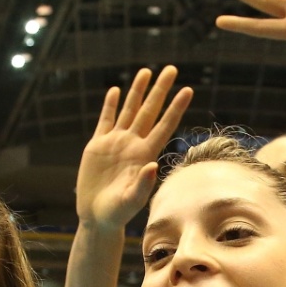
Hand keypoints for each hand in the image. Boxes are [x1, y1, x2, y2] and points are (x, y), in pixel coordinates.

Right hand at [75, 67, 192, 230]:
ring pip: (129, 110)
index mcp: (145, 155)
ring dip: (137, 91)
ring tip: (146, 71)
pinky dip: (110, 105)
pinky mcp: (98, 146)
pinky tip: (115, 91)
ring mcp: (116, 143)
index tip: (188, 90)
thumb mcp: (130, 201)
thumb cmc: (118, 214)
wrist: (97, 217)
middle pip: (150, 111)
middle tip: (171, 68)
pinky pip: (105, 121)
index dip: (176, 107)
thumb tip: (153, 166)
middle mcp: (133, 144)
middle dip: (160, 90)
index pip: (164, 125)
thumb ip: (142, 185)